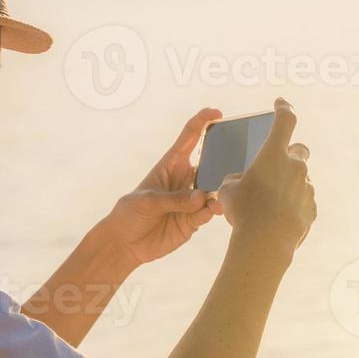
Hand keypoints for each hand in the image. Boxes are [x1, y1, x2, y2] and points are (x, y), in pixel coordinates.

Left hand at [98, 107, 223, 265]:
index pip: (190, 137)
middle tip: (232, 161)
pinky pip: (209, 212)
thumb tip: (201, 198)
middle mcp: (185, 179)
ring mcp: (192, 200)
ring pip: (214, 189)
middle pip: (210, 163)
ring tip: (220, 194)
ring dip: (219, 189)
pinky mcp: (194, 219)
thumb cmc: (131, 213)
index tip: (217, 113)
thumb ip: (175, 199)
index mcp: (171, 164)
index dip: (203, 122)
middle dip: (223, 160)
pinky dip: (213, 210)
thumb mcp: (148, 201)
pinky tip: (213, 210)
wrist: (126, 243)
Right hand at [211, 98, 314, 254]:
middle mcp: (295, 166)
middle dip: (290, 154)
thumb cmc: (244, 211)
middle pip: (300, 150)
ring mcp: (307, 187)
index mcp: (274, 154)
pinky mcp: (312, 209)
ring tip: (268, 205)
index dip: (283, 108)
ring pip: (301, 179)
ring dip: (288, 185)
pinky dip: (293, 205)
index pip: (285, 120)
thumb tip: (242, 182)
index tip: (280, 103)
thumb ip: (236, 180)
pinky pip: (303, 201)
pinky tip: (277, 219)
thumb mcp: (228, 191)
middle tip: (275, 166)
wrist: (266, 242)